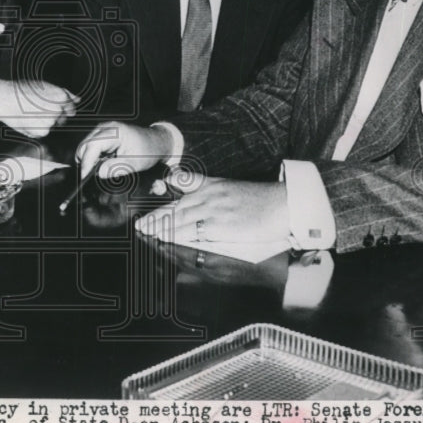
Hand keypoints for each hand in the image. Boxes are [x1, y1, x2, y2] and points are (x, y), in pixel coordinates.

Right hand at [0, 79, 78, 137]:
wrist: (6, 99)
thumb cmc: (23, 91)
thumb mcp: (46, 86)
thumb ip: (65, 94)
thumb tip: (78, 99)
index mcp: (61, 97)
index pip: (71, 108)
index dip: (63, 109)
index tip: (53, 108)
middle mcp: (59, 110)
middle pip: (62, 118)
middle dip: (55, 117)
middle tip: (38, 111)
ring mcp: (51, 122)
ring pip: (52, 126)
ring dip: (45, 123)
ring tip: (30, 114)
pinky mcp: (43, 132)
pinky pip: (43, 132)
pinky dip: (36, 129)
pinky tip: (27, 121)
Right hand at [75, 122, 173, 179]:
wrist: (155, 142)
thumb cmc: (148, 150)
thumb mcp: (136, 163)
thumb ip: (117, 168)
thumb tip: (99, 173)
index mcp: (115, 131)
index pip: (92, 146)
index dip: (86, 162)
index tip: (84, 177)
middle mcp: (105, 127)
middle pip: (84, 146)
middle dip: (86, 162)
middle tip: (94, 177)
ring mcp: (102, 130)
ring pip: (85, 147)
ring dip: (89, 161)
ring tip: (104, 168)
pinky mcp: (101, 135)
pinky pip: (90, 147)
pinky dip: (93, 158)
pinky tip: (104, 163)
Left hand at [135, 172, 289, 244]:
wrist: (281, 205)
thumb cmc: (262, 200)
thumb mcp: (233, 189)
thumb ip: (213, 193)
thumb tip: (198, 209)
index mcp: (213, 184)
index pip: (183, 184)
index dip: (166, 190)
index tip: (153, 194)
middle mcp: (209, 194)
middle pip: (176, 205)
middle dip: (157, 215)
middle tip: (140, 224)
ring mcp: (212, 209)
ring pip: (178, 218)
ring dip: (160, 226)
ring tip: (145, 232)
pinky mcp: (218, 226)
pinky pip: (190, 231)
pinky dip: (174, 235)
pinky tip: (164, 239)